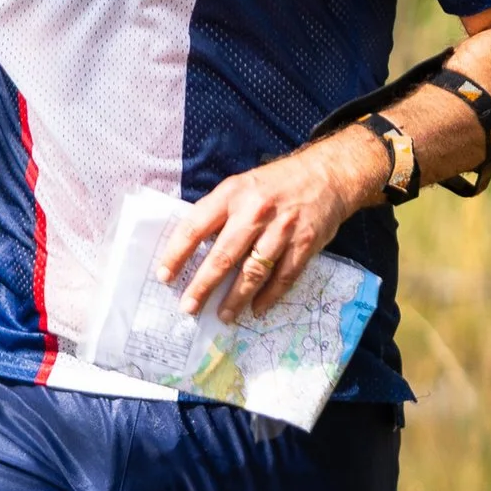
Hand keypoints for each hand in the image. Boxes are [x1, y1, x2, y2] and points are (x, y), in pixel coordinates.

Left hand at [157, 130, 382, 321]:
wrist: (326, 174)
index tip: (164, 275)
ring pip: (253, 271)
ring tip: (223, 315)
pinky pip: (283, 277)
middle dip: (203, 285)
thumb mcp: (241, 186)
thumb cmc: (276, 183)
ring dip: (235, 298)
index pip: (196, 226)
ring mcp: (282, 229)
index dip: (177, 253)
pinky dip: (269, 296)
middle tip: (189, 306)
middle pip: (223, 256)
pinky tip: (257, 308)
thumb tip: (193, 247)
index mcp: (233, 194)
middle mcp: (256, 211)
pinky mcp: (305, 243)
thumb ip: (220, 212)